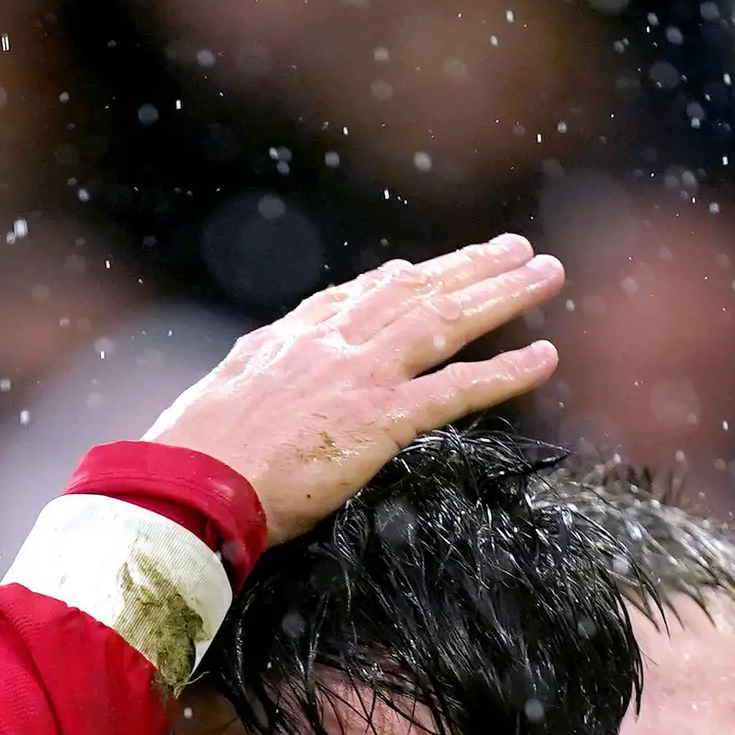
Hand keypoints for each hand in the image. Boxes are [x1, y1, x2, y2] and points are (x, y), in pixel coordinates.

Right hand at [145, 236, 565, 542]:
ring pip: (445, 321)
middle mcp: (329, 345)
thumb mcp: (214, 407)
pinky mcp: (380, 419)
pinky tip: (544, 359)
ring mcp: (359, 377)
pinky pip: (457, 389)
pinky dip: (506, 372)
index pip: (351, 298)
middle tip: (514, 248)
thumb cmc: (188, 465)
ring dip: (502, 294)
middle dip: (468, 266)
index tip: (421, 268)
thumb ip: (247, 388)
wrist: (189, 486)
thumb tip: (244, 391)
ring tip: (546, 274)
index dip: (395, 282)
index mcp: (285, 342)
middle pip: (413, 292)